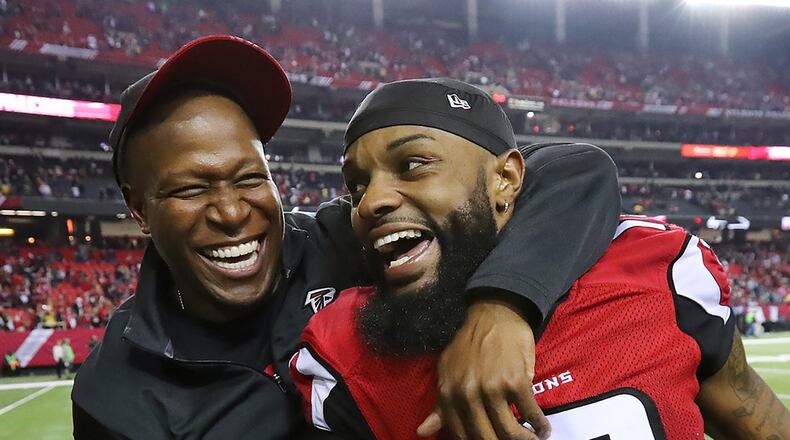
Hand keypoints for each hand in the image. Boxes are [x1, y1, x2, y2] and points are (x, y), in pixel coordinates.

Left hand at [418, 299, 550, 439]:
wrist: (493, 315)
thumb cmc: (469, 344)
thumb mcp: (447, 371)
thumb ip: (440, 405)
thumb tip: (423, 431)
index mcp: (448, 394)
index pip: (461, 435)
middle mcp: (468, 394)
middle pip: (486, 437)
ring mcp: (493, 389)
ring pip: (510, 432)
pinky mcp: (516, 382)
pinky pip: (531, 413)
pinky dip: (540, 426)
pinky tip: (543, 429)